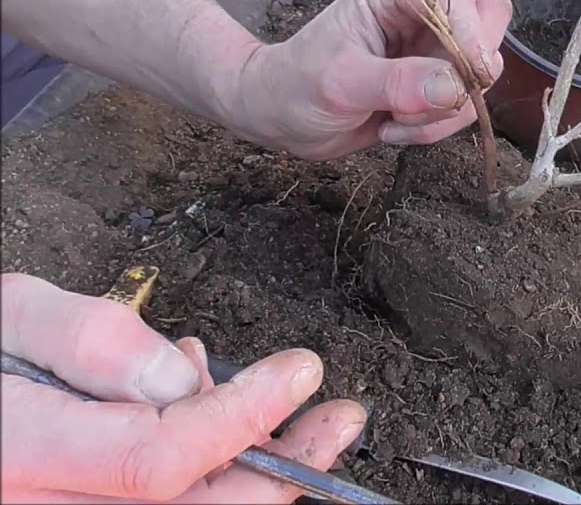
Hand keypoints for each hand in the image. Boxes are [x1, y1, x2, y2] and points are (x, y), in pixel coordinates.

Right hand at [0, 273, 366, 502]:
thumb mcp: (8, 312)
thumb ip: (93, 343)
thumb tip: (183, 377)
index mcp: (20, 457)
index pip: (160, 460)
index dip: (243, 417)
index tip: (302, 369)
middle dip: (284, 472)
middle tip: (340, 420)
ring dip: (255, 475)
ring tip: (291, 411)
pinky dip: (206, 475)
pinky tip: (218, 422)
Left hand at [232, 0, 512, 159]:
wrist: (278, 118)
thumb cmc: (295, 87)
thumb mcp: (340, 83)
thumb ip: (399, 82)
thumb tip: (455, 88)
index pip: (460, 1)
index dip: (473, 38)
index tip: (470, 79)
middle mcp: (419, 16)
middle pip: (487, 30)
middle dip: (467, 76)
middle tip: (432, 102)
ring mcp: (429, 51)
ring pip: (480, 75)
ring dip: (447, 110)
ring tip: (396, 121)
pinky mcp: (433, 84)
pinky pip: (464, 104)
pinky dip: (437, 126)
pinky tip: (395, 128)